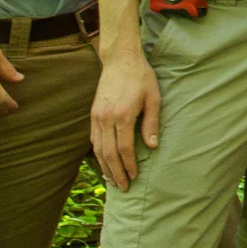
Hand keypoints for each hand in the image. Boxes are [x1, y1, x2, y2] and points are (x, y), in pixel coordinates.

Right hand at [89, 43, 160, 190]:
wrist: (120, 60)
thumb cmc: (141, 78)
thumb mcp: (153, 98)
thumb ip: (152, 123)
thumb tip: (152, 147)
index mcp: (123, 115)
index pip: (124, 148)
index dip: (129, 166)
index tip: (134, 177)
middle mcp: (106, 118)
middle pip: (108, 153)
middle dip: (116, 173)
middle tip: (123, 187)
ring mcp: (97, 116)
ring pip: (98, 149)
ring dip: (105, 167)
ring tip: (113, 181)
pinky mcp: (93, 114)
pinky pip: (93, 140)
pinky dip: (98, 155)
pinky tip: (104, 164)